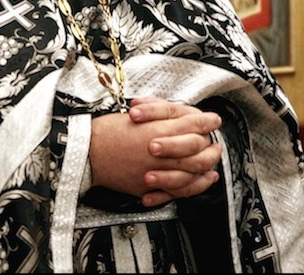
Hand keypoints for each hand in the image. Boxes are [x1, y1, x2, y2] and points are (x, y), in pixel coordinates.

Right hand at [89, 97, 221, 206]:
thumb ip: (164, 114)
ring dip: (207, 166)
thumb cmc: (107, 132)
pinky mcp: (150, 186)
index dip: (207, 121)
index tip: (213, 120)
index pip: (194, 123)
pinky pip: (179, 190)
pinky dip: (194, 186)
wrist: (87, 153)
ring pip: (193, 170)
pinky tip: (201, 181)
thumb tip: (185, 115)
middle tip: (216, 143)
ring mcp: (157, 171)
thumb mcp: (138, 113)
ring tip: (212, 162)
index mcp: (159, 129)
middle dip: (211, 145)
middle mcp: (162, 151)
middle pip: (199, 148)